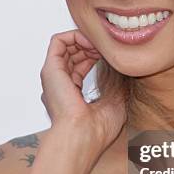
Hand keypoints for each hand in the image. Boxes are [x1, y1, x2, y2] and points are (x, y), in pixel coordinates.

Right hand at [40, 29, 126, 151]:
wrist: (83, 137)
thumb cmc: (97, 129)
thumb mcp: (114, 102)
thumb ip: (115, 84)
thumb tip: (123, 68)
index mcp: (70, 94)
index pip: (80, 66)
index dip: (96, 55)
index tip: (111, 56)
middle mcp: (59, 84)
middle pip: (73, 53)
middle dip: (91, 46)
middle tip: (108, 49)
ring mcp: (54, 76)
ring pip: (66, 45)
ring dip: (85, 39)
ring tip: (101, 45)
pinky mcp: (51, 69)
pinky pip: (58, 41)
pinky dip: (76, 36)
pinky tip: (92, 44)